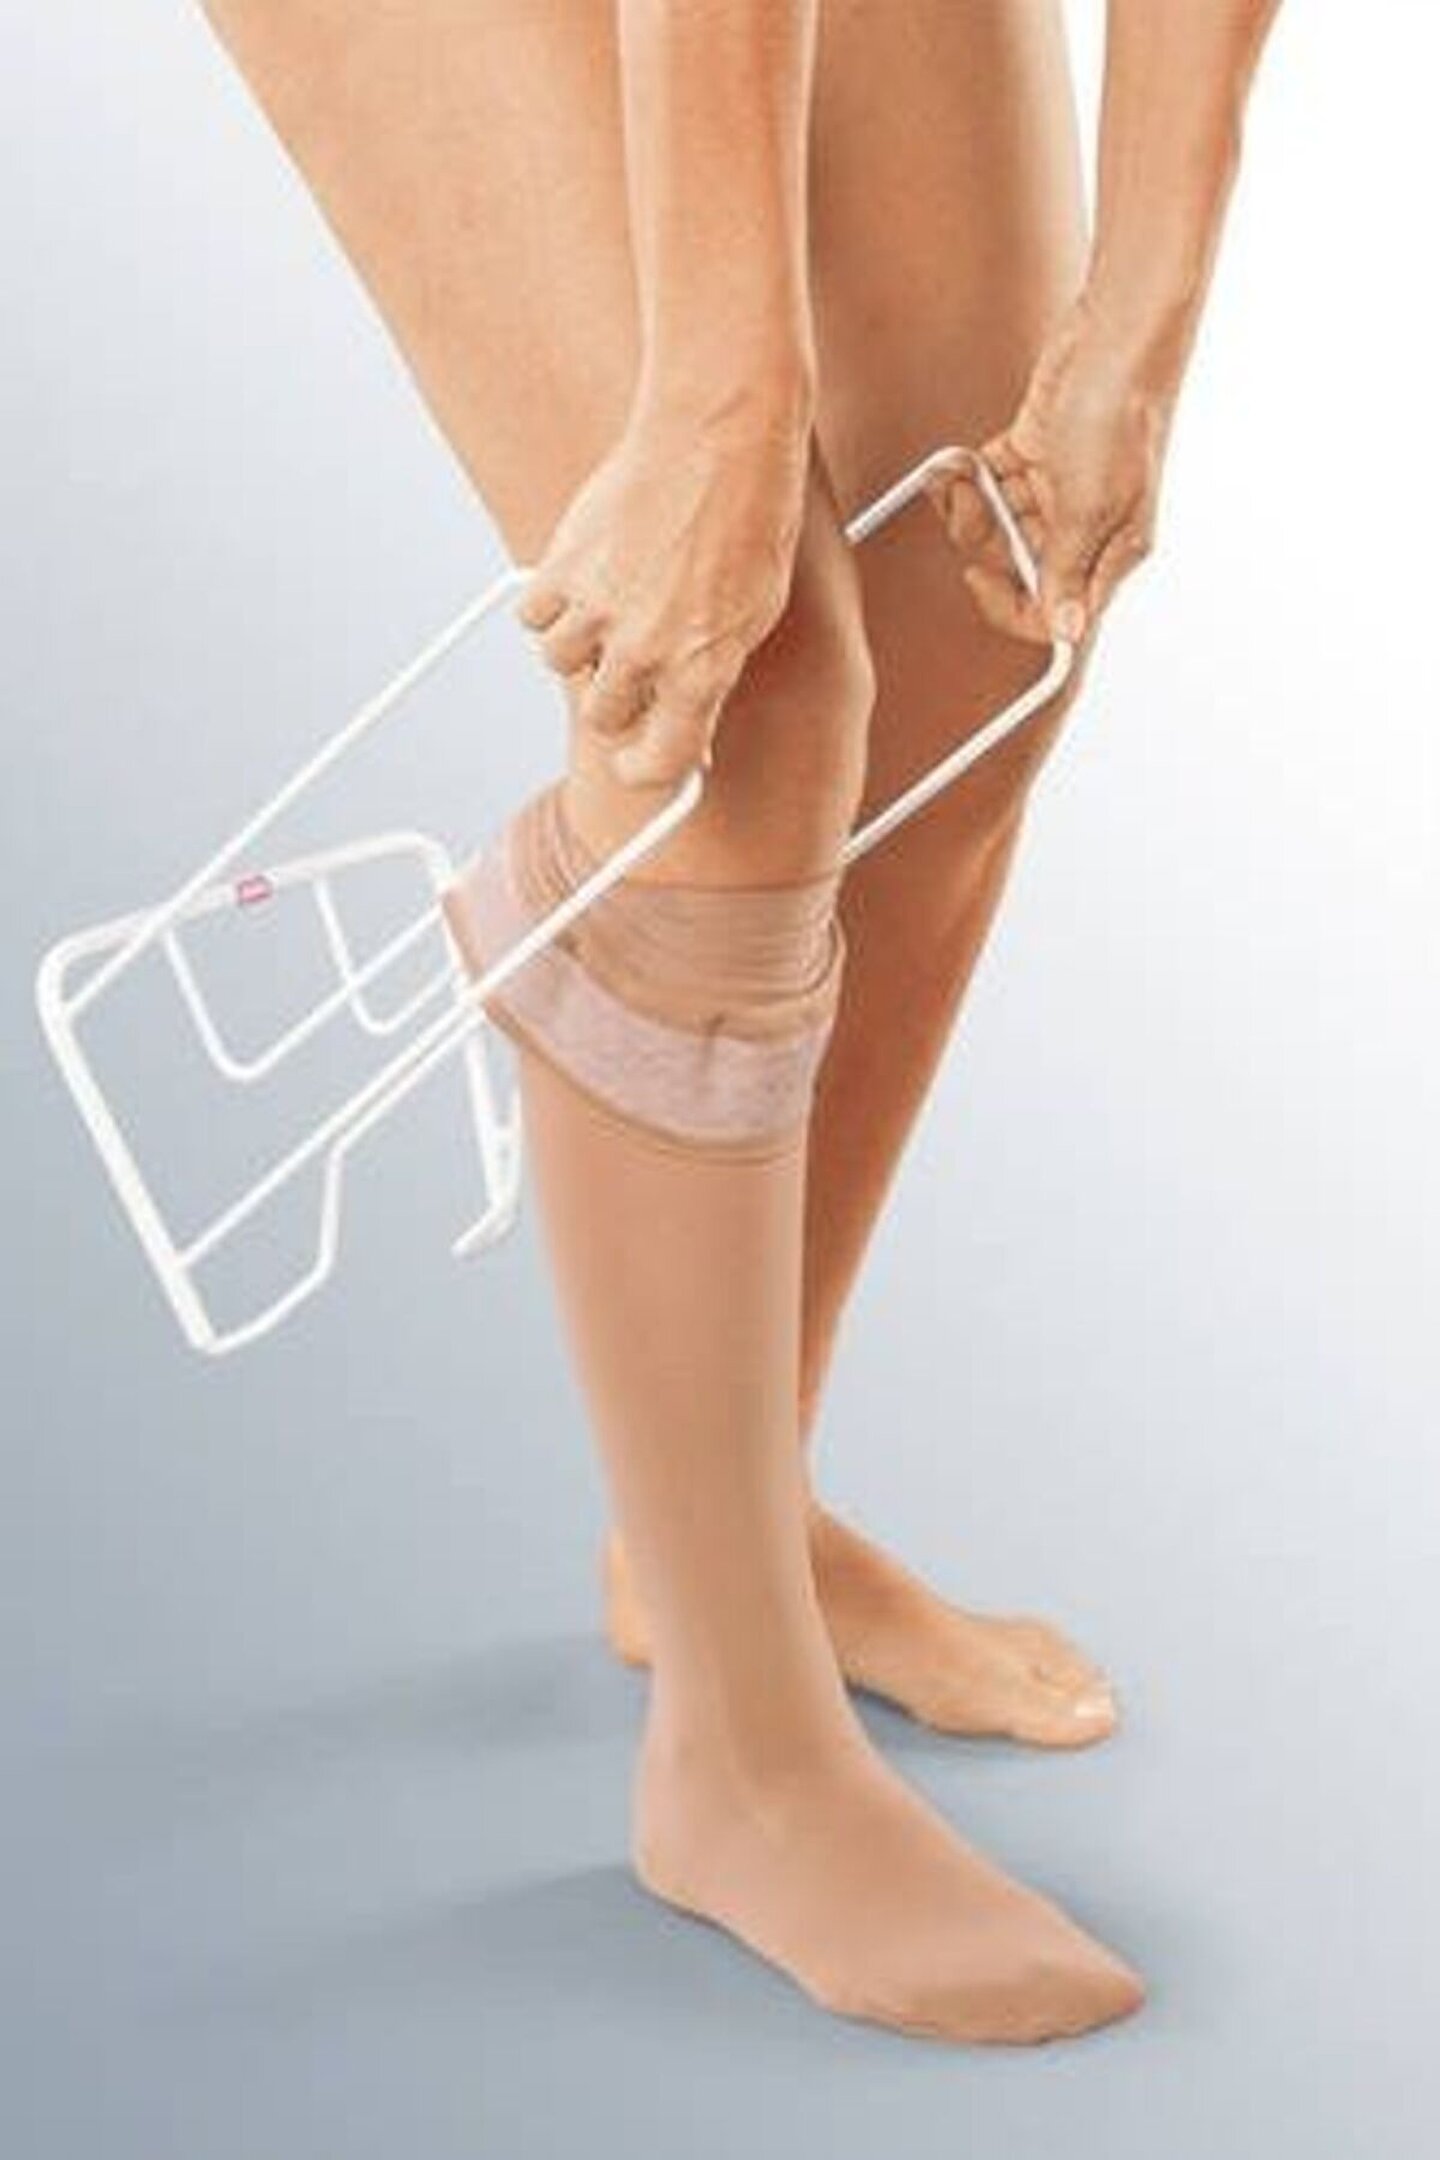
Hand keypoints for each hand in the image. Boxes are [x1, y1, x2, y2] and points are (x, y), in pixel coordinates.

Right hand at [515, 388, 809, 786]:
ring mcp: (598, 609)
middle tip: (631, 665)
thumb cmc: (751, 517)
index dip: (646, 770)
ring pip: (560, 665)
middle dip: (615, 699)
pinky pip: (532, 616)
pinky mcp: (561, 567)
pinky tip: (584, 579)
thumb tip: (692, 721)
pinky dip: (551, 605)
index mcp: (702, 670)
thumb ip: (715, 673)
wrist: (722, 434)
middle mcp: (645, 650)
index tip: (639, 761)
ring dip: (581, 647)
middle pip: (601, 716)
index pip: (659, 762)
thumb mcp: (755, 614)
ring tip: (612, 605)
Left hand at [925, 289, 1177, 648]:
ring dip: (969, 505)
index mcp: (1112, 550)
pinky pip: (992, 483)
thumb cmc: (1120, 415)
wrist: (1117, 336)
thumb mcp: (1090, 507)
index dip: (1013, 608)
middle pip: (1018, 566)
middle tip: (969, 508)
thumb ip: (1069, 571)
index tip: (979, 581)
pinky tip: (955, 463)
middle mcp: (1087, 526)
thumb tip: (1067, 633)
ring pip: (999, 524)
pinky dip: (969, 476)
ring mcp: (1061, 490)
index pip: (1059, 612)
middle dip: (983, 541)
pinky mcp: (1038, 454)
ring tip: (957, 478)